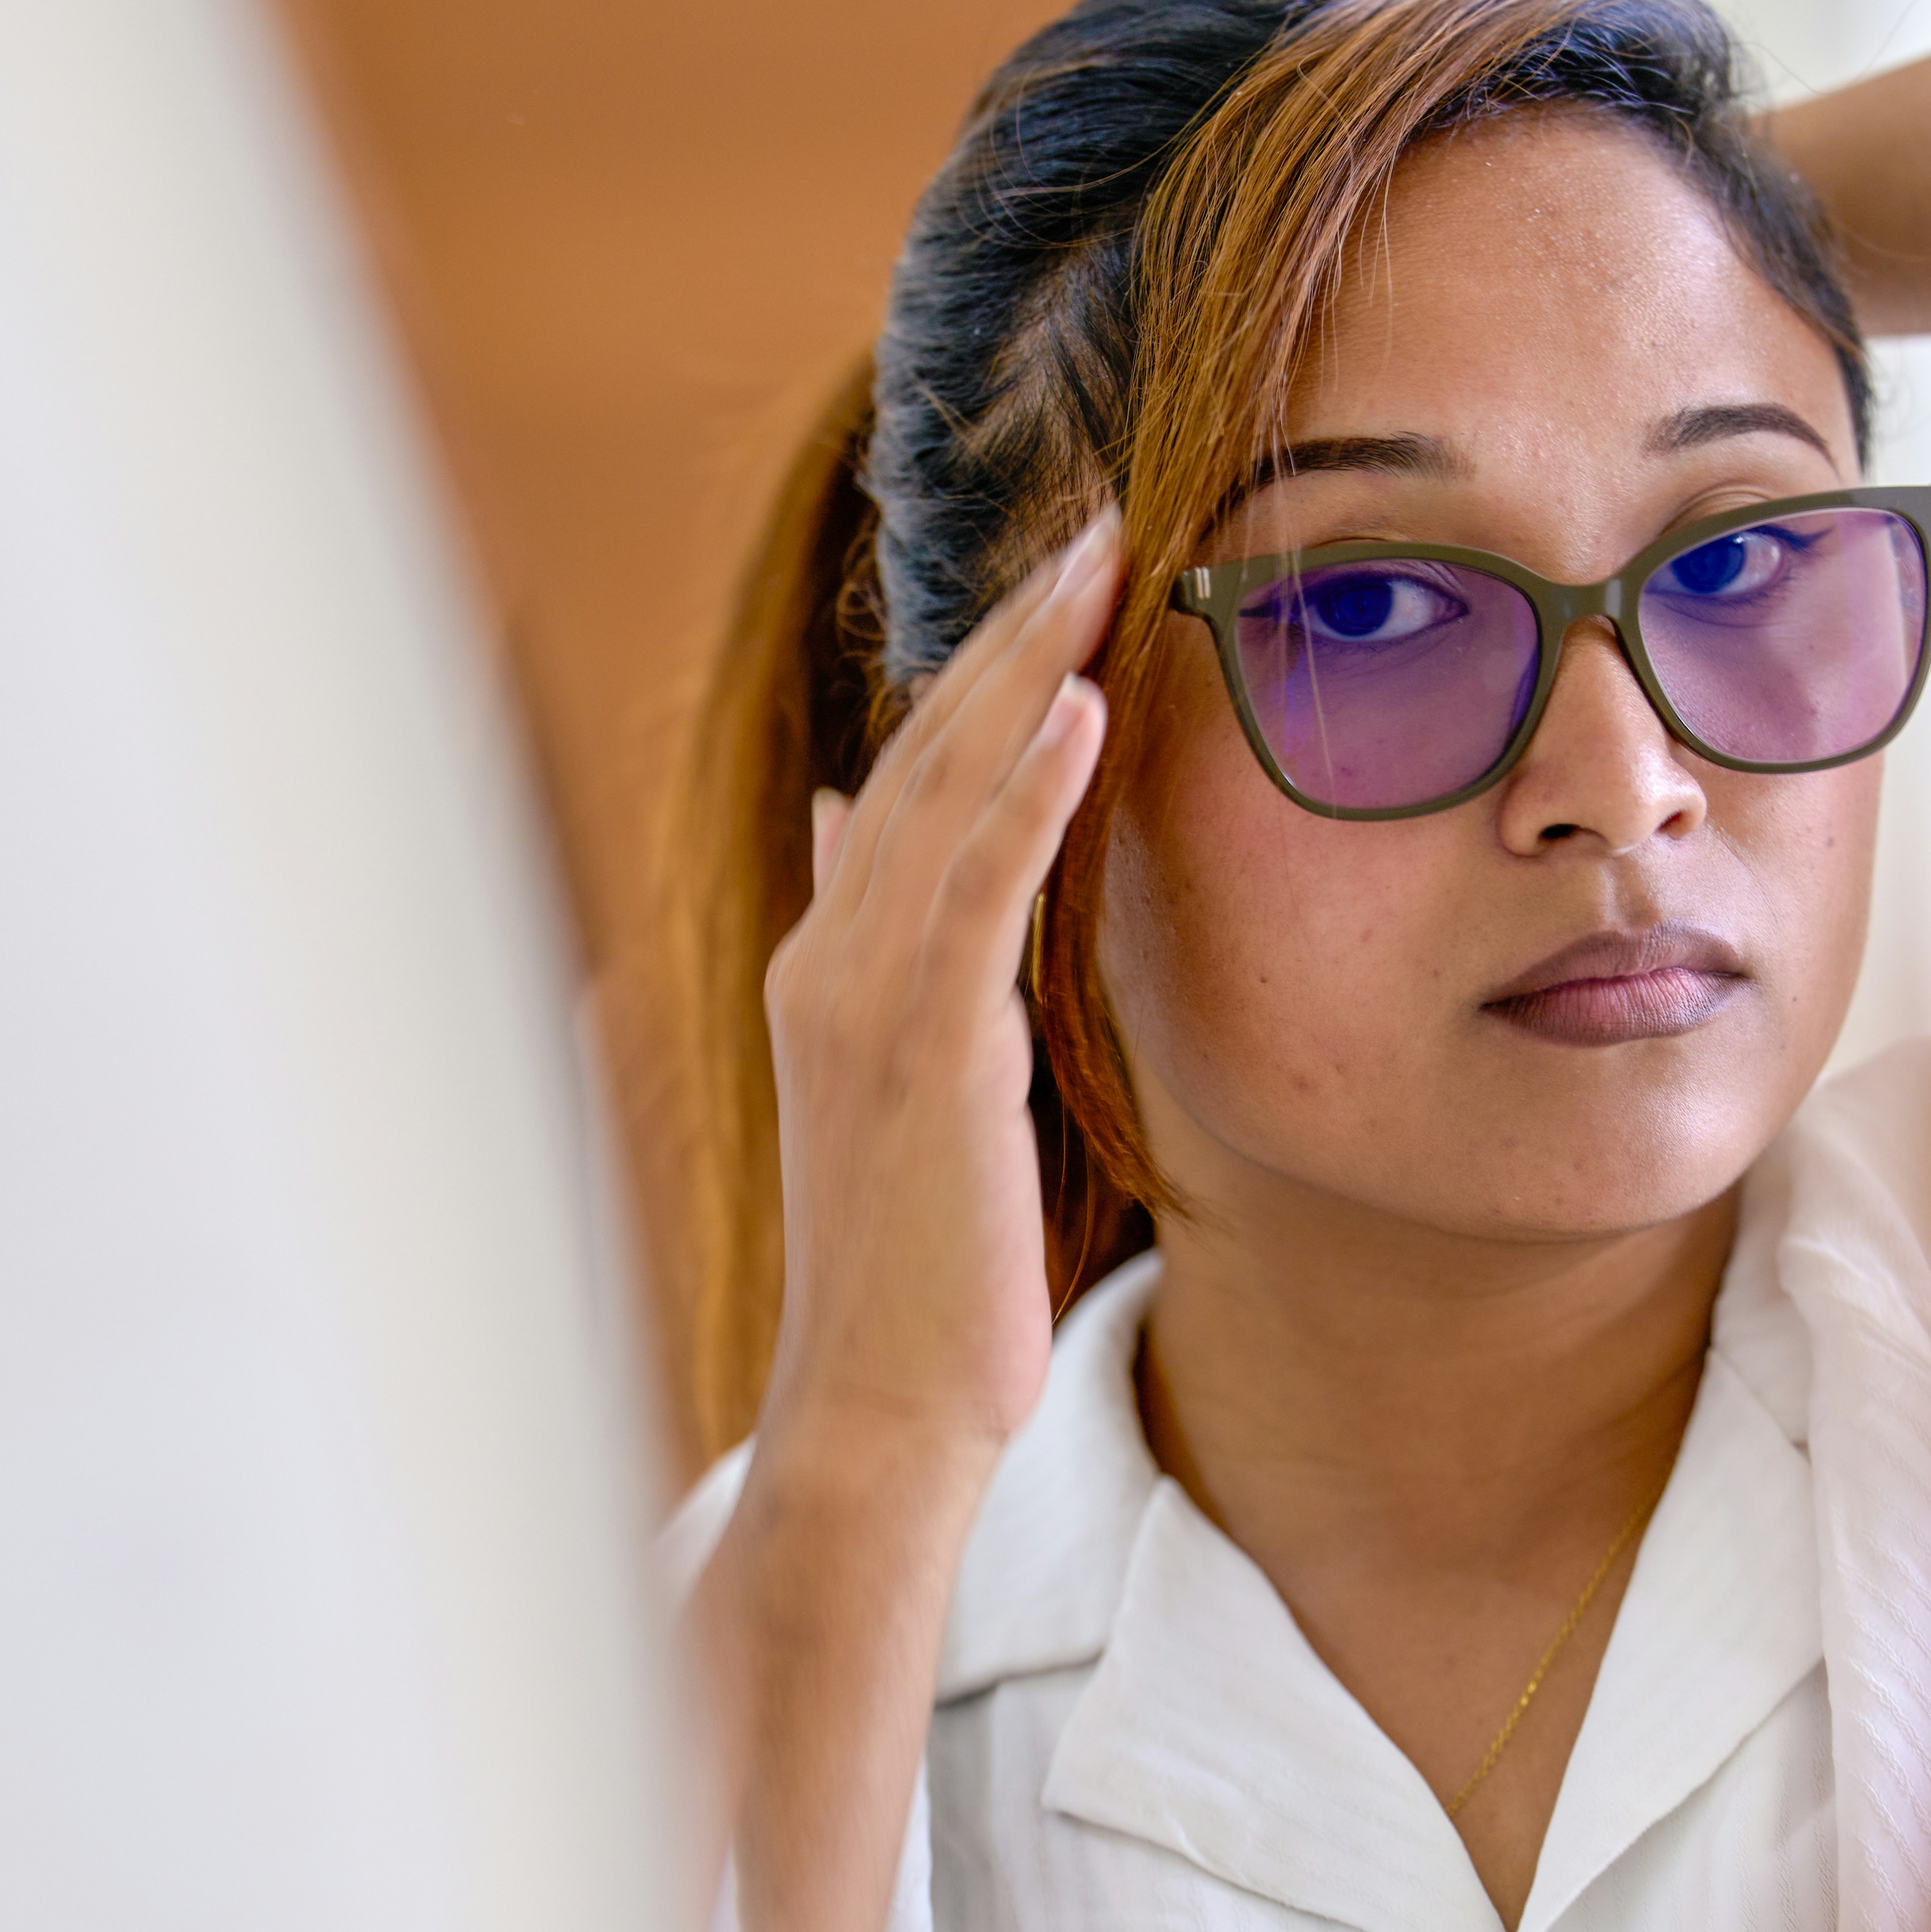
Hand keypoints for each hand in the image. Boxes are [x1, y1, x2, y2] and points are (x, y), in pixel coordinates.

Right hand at [750, 510, 1120, 1521]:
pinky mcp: (924, 1054)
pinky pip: (976, 890)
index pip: (911, 778)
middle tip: (1095, 517)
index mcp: (829, 966)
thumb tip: (851, 818)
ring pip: (946, 790)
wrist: (876, 1414)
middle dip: (1010, 628)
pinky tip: (1080, 706)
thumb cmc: (913, 1270)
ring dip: (1025, 666)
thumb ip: (875, 945)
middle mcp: (830, 961)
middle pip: (925, 750)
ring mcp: (864, 1003)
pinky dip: (1025, 790)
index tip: (1059, 575)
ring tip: (1101, 559)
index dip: (982, 669)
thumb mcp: (896, 1086)